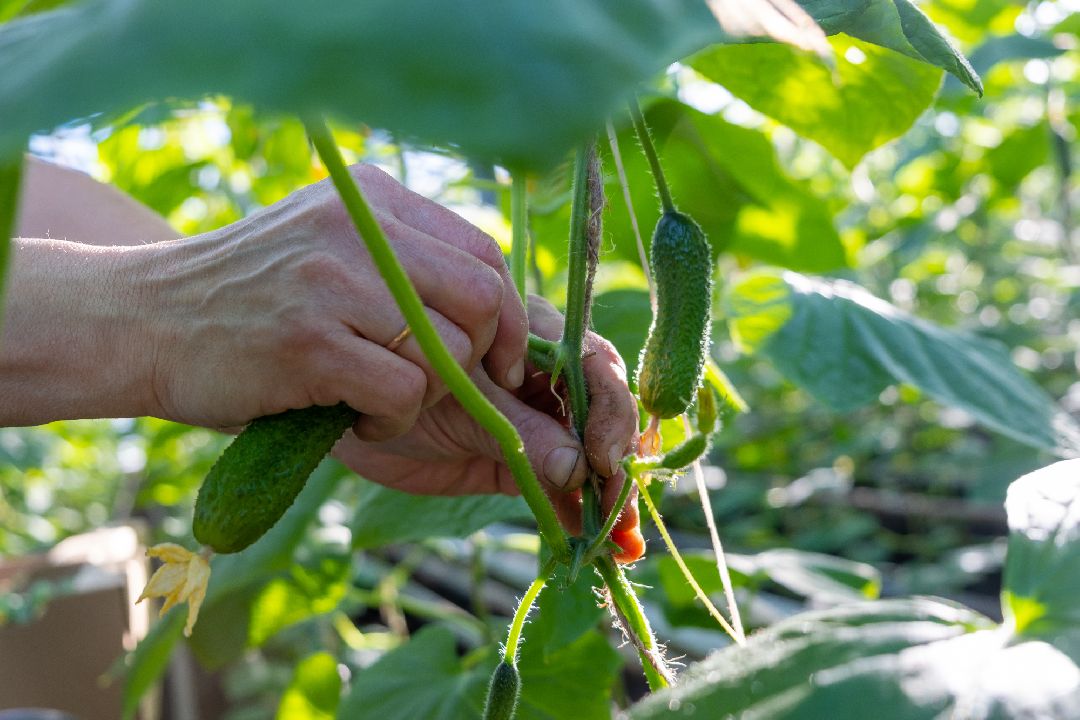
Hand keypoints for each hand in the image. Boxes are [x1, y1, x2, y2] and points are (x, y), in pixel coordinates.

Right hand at [139, 164, 527, 437]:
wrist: (140, 318)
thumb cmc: (249, 297)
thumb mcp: (328, 247)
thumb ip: (404, 258)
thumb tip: (498, 307)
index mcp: (372, 198)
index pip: (485, 251)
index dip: (509, 314)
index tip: (501, 358)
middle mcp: (358, 226)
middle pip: (483, 298)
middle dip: (485, 358)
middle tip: (454, 388)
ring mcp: (331, 281)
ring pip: (449, 351)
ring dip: (431, 396)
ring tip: (383, 401)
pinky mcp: (309, 342)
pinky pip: (404, 393)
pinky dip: (394, 422)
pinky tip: (356, 418)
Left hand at [334, 296, 639, 533]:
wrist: (354, 413)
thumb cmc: (400, 379)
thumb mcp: (463, 403)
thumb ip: (520, 432)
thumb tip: (579, 468)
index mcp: (535, 338)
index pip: (593, 367)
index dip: (607, 412)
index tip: (601, 458)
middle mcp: (547, 379)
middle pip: (603, 416)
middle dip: (617, 463)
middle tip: (617, 508)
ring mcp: (539, 423)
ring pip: (591, 457)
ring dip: (611, 499)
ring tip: (621, 541)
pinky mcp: (526, 466)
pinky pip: (566, 489)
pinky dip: (585, 517)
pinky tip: (610, 548)